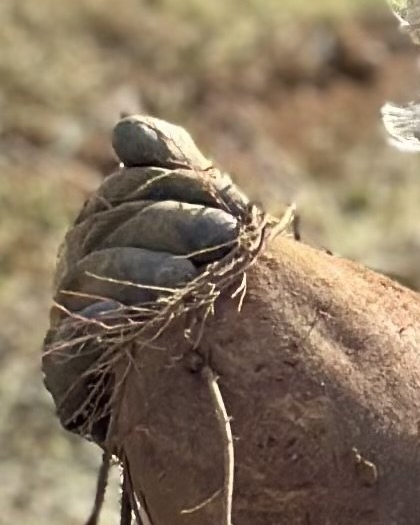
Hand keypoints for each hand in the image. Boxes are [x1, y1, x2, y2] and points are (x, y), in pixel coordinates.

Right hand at [42, 115, 255, 444]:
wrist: (250, 396)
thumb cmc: (231, 305)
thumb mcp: (213, 232)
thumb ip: (179, 175)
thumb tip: (126, 128)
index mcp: (113, 230)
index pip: (126, 190)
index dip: (171, 185)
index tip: (227, 200)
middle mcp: (86, 273)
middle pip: (108, 229)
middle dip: (168, 225)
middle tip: (227, 236)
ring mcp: (76, 324)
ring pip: (89, 279)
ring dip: (138, 272)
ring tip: (187, 278)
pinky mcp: (75, 383)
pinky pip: (64, 356)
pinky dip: (86, 331)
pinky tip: (113, 317)